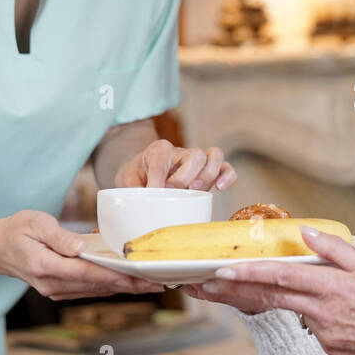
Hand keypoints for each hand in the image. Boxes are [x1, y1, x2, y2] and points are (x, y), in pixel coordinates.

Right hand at [0, 210, 165, 300]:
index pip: (89, 274)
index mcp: (46, 266)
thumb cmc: (15, 230)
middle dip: (129, 286)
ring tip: (149, 284)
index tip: (140, 279)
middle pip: (98, 286)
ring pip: (95, 290)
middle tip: (158, 284)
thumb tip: (83, 247)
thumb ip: (60, 237)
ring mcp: (54, 289)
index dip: (117, 278)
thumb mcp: (36, 223)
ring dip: (122, 288)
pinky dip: (108, 285)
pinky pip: (88, 289)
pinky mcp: (58, 289)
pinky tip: (127, 281)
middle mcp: (51, 284)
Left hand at [115, 139, 236, 190]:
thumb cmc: (137, 176)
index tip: (153, 192)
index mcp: (159, 150)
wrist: (143, 172)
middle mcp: (181, 152)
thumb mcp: (126, 180)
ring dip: (208, 174)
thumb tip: (139, 205)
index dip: (158, 177)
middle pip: (194, 155)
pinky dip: (227, 176)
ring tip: (197, 190)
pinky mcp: (209, 170)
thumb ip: (131, 188)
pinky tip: (220, 188)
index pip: (162, 158)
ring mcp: (198, 160)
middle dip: (185, 176)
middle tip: (173, 191)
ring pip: (214, 155)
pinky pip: (226, 167)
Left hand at [185, 227, 354, 354]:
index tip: (220, 272)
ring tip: (251, 288)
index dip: (248, 274)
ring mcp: (324, 334)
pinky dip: (314, 312)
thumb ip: (336, 251)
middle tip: (206, 285)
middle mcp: (322, 313)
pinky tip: (338, 310)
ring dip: (274, 298)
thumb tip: (306, 235)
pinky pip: (312, 324)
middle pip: (272, 296)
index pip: (281, 277)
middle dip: (236, 290)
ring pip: (293, 309)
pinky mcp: (329, 347)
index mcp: (332, 289)